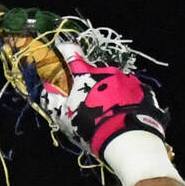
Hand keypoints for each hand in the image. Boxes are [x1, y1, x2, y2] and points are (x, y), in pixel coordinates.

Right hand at [41, 42, 168, 160]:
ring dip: (108, 91)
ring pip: (113, 81)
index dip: (65, 49)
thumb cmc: (91, 126)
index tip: (62, 47)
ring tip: (108, 111)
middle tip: (88, 102)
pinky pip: (130, 91)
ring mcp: (127, 79)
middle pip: (94, 71)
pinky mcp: (142, 90)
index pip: (71, 54)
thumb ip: (52, 99)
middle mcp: (107, 71)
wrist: (128, 138)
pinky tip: (122, 113)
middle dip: (90, 82)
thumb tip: (41, 87)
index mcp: (85, 75)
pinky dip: (125, 99)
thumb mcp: (65, 116)